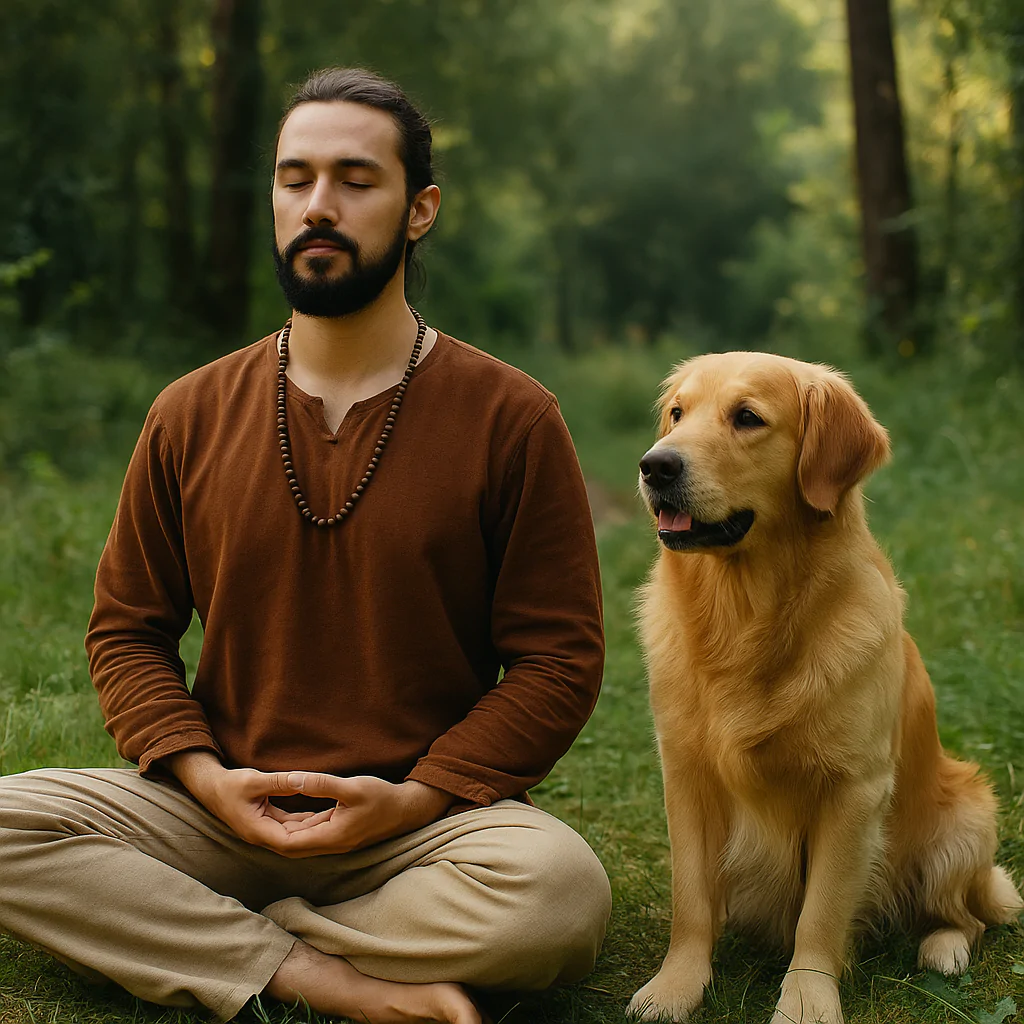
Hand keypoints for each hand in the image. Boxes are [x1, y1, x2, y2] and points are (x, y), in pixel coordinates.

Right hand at [166, 751, 323, 850]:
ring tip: (335, 821)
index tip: (330, 828)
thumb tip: (303, 780)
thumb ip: (281, 781)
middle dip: (316, 836)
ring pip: (293, 835)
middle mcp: (262, 835)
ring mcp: (263, 830)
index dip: (310, 837)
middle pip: (294, 842)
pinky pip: (289, 826)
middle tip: (340, 826)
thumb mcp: (256, 780)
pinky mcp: (266, 823)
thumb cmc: (230, 783)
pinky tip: (319, 815)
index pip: (289, 842)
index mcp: (258, 830)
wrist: (211, 786)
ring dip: (311, 829)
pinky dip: (303, 822)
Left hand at [166, 753, 452, 857]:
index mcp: (331, 837)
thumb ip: (320, 784)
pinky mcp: (342, 834)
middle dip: (269, 834)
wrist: (408, 810)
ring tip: (262, 816)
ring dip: (283, 831)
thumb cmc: (382, 797)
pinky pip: (313, 834)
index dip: (267, 834)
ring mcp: (337, 841)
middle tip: (247, 819)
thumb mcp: (351, 787)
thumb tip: (295, 779)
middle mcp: (331, 844)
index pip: (289, 843)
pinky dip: (299, 826)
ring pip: (301, 840)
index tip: (248, 821)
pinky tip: (292, 814)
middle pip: (291, 845)